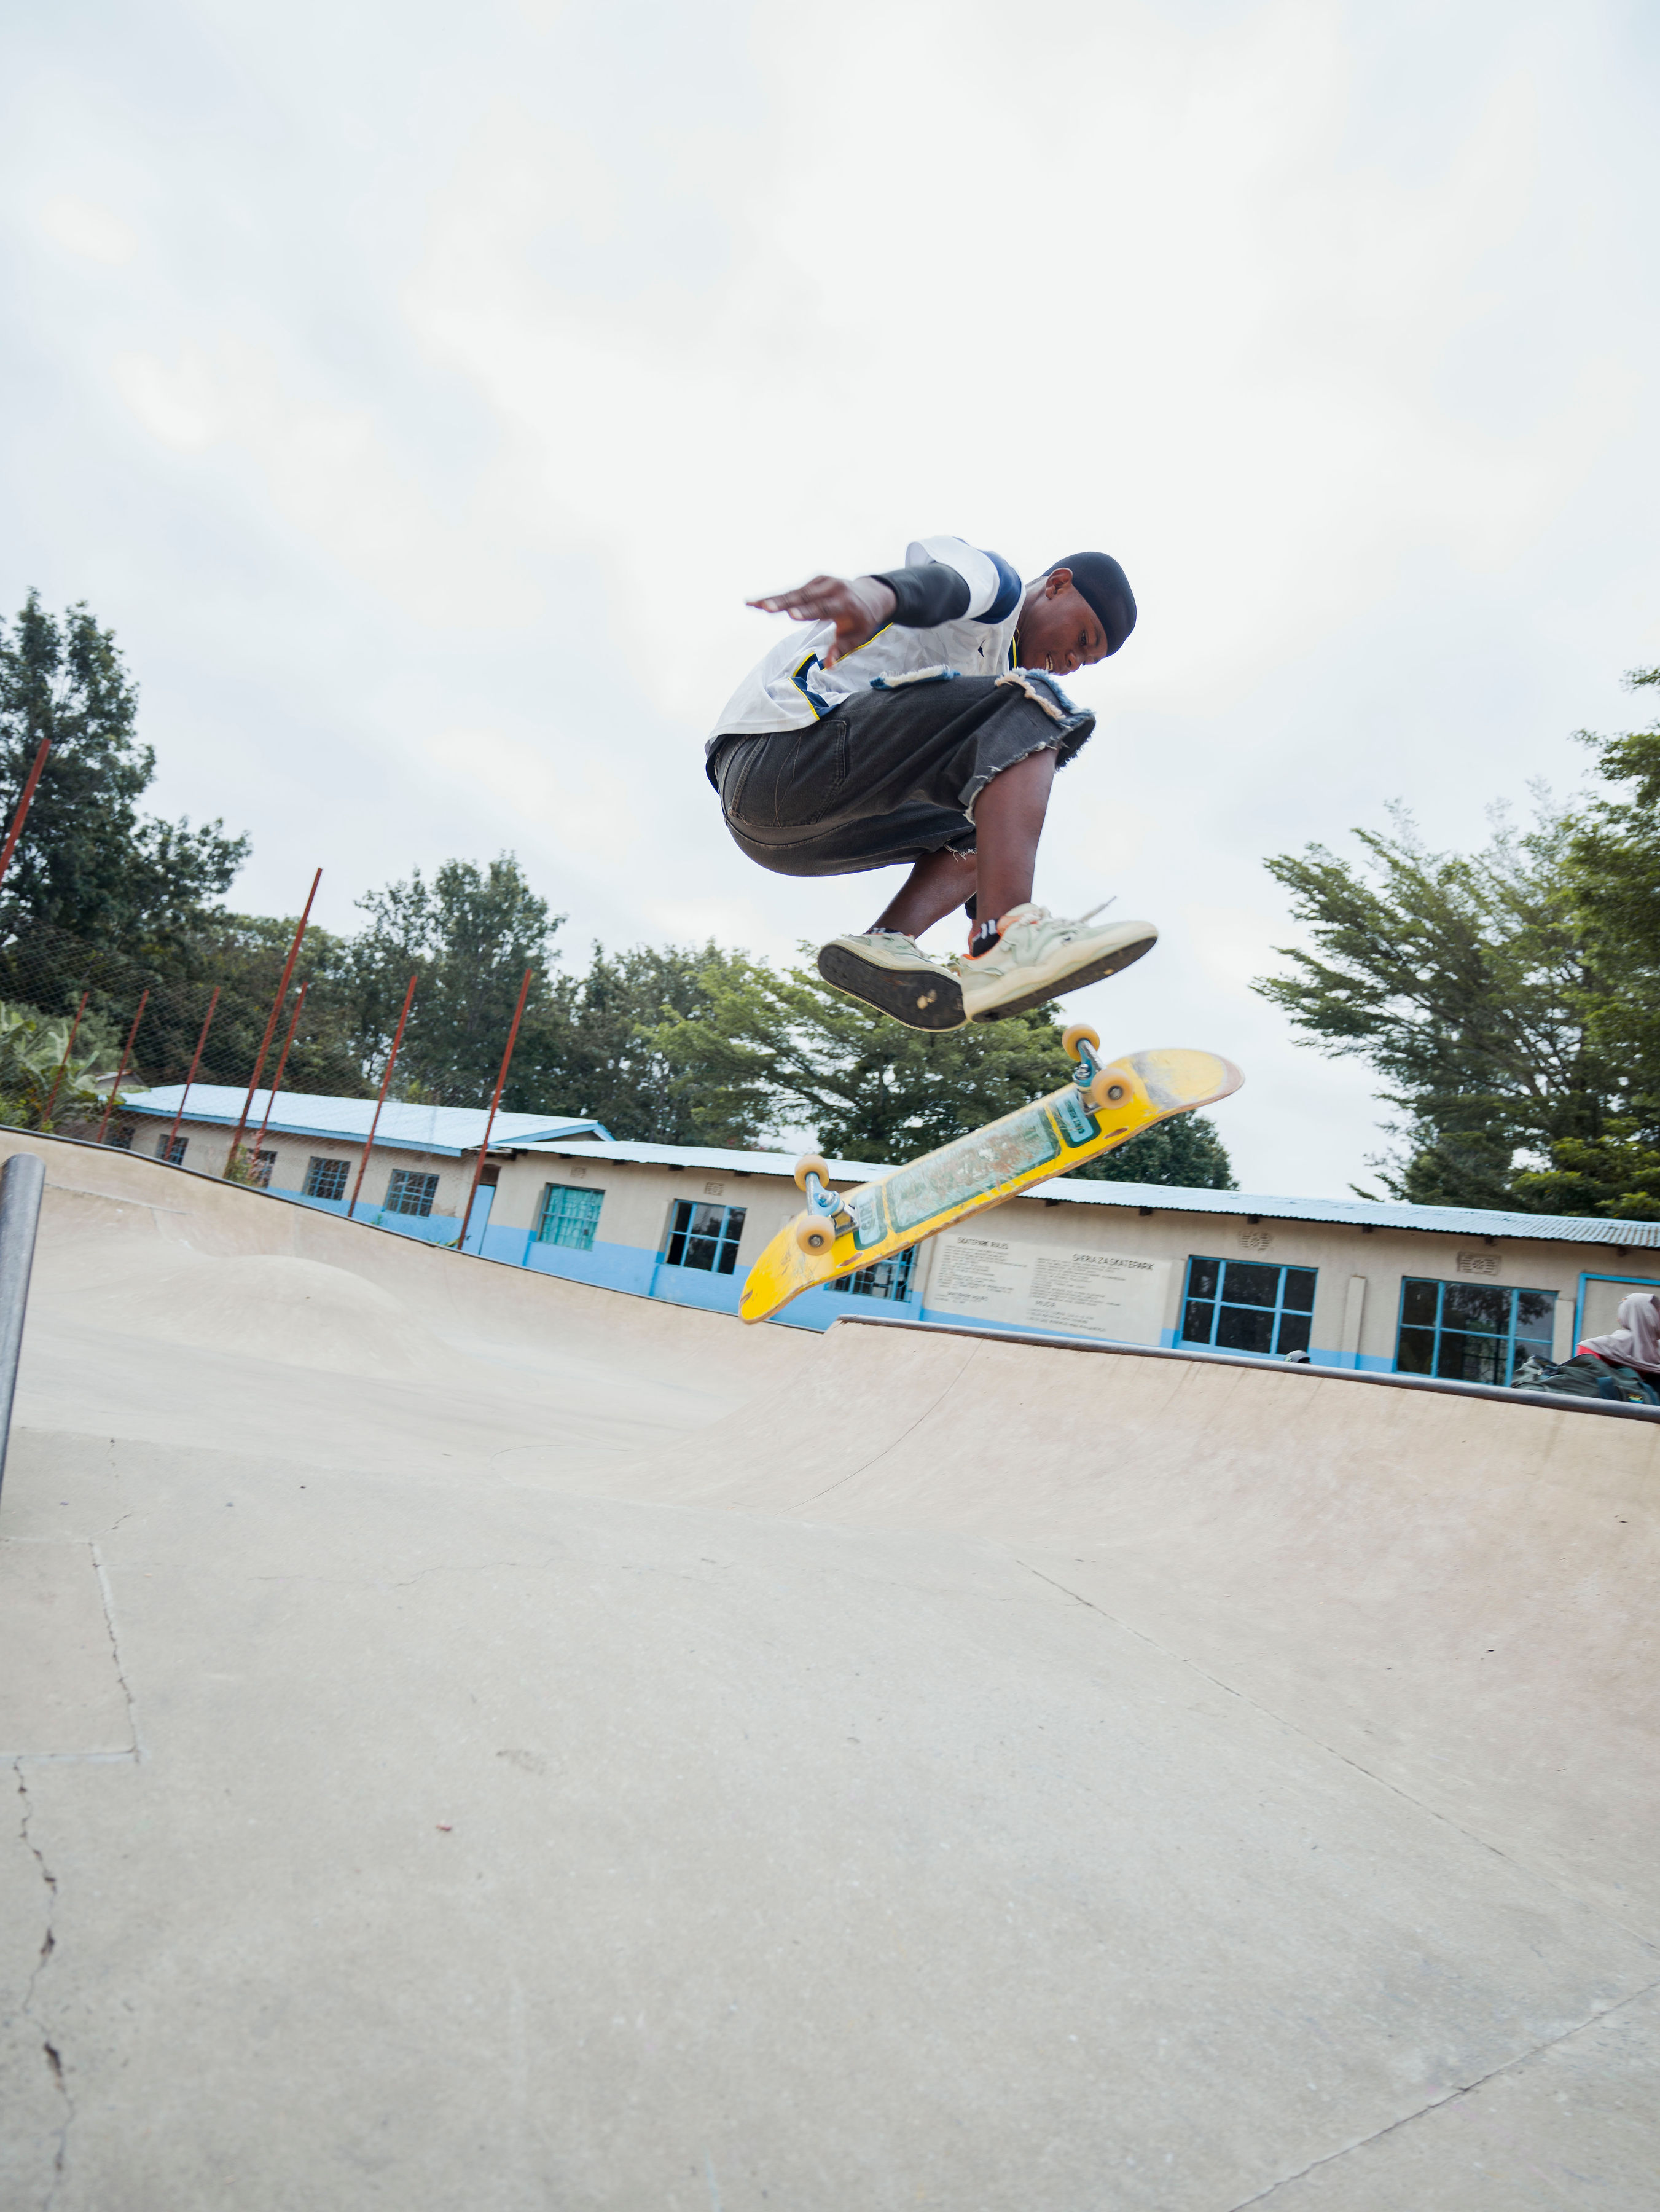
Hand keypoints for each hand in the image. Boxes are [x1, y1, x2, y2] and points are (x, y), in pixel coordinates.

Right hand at [746, 574, 896, 668]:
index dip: (806, 612)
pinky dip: (776, 597)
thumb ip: (841, 649)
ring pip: (793, 592)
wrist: (871, 594)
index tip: (790, 615)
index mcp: (845, 602)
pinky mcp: (813, 581)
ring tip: (751, 604)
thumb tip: (828, 667)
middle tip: (763, 608)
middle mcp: (832, 588)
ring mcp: (821, 582)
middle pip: (803, 597)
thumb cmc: (863, 620)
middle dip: (782, 603)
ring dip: (772, 599)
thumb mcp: (858, 637)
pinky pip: (793, 591)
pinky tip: (758, 602)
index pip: (823, 608)